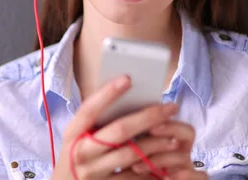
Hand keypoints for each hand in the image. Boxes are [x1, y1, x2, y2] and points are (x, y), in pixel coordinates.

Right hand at [51, 74, 196, 179]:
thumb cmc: (78, 153)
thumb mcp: (78, 135)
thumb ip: (97, 120)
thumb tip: (127, 94)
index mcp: (73, 133)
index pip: (89, 109)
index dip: (107, 93)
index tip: (127, 78)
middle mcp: (81, 152)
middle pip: (119, 131)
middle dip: (148, 117)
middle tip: (170, 107)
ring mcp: (93, 171)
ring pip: (131, 154)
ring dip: (156, 144)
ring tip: (174, 137)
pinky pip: (133, 177)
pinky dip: (150, 168)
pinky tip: (164, 161)